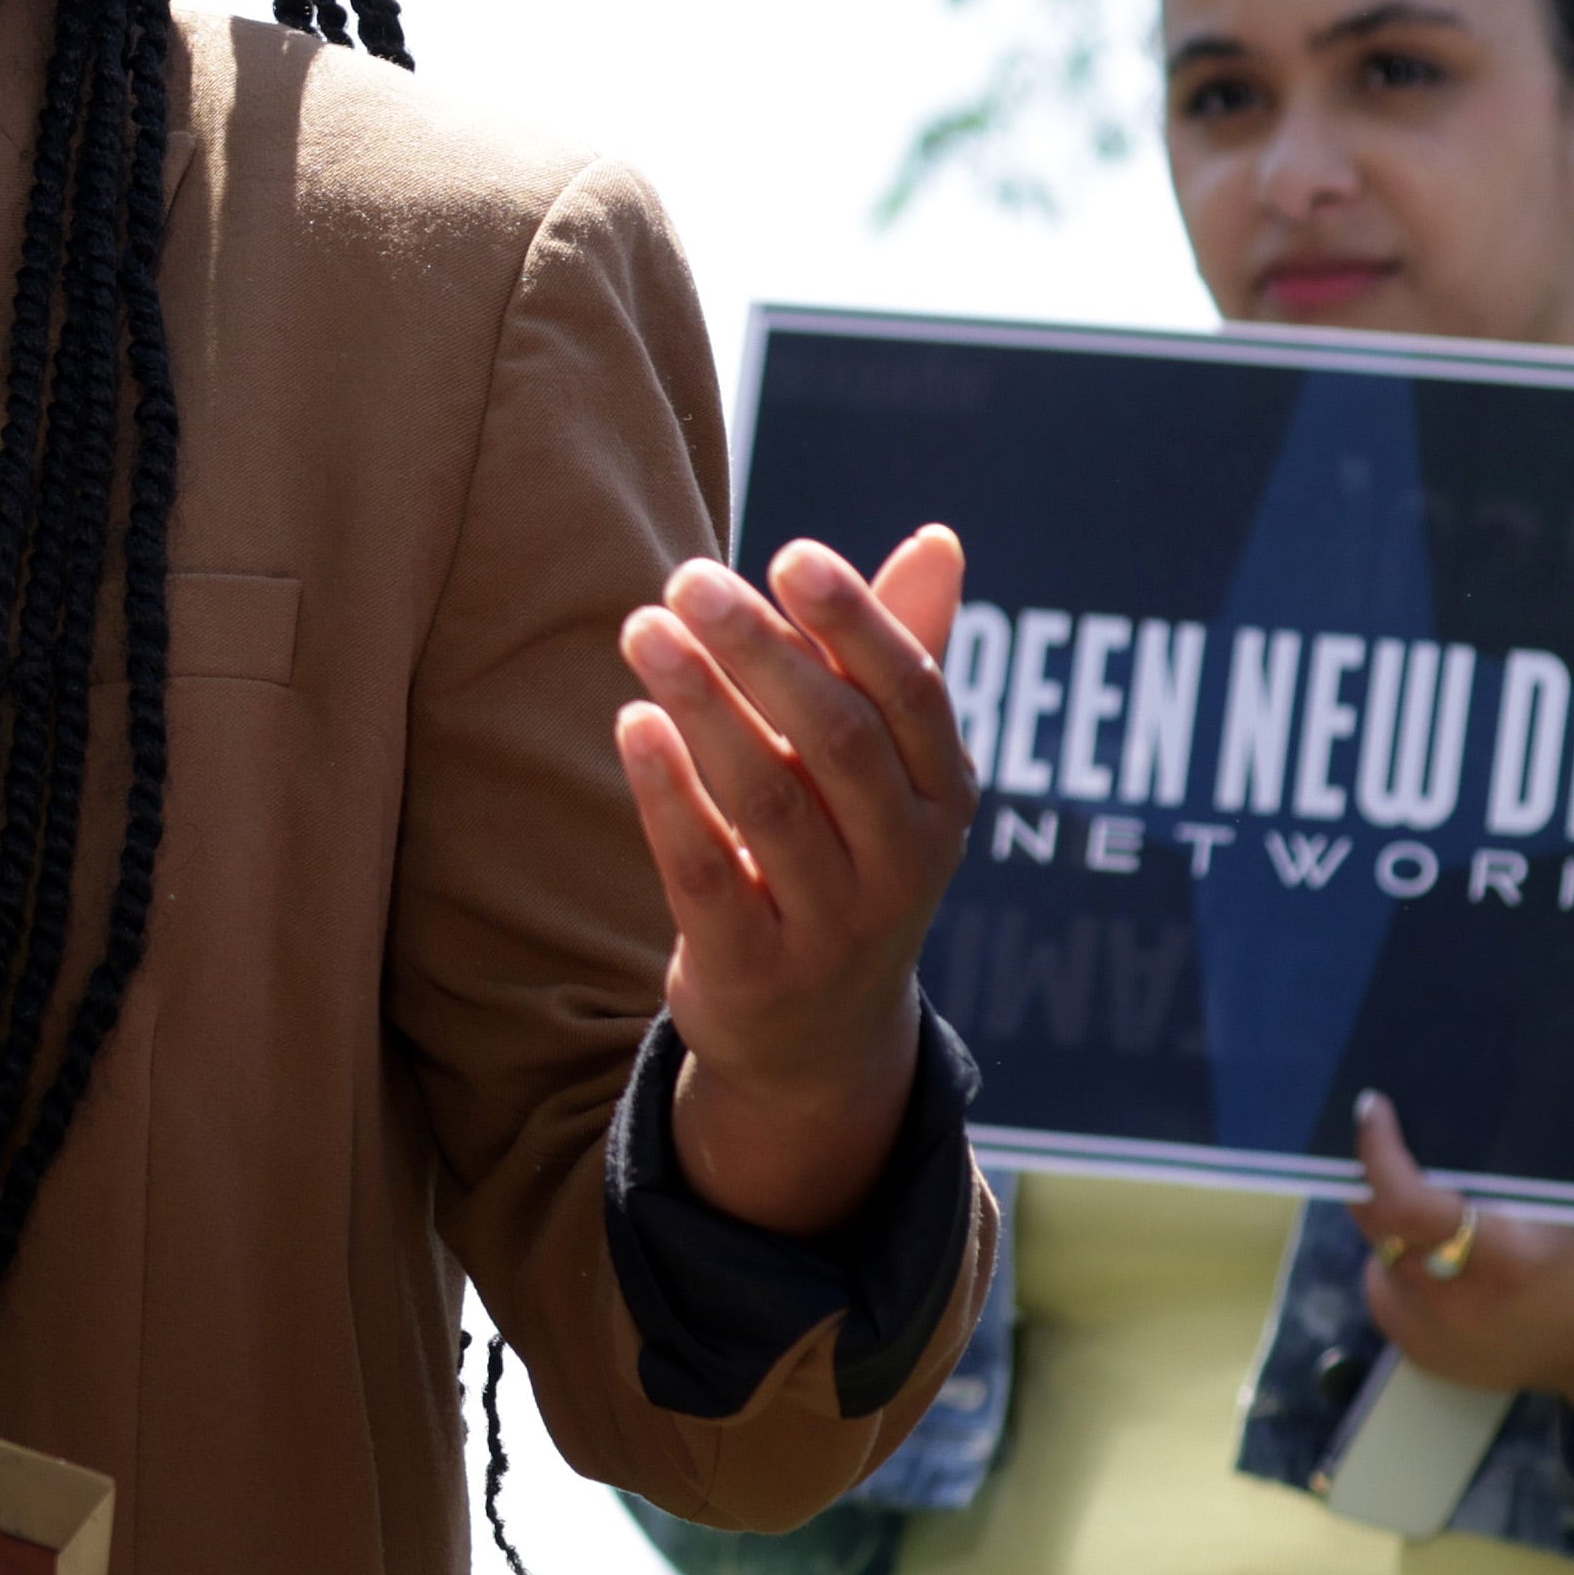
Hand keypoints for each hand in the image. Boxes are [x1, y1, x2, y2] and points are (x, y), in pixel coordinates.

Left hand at [623, 528, 974, 1236]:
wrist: (814, 1036)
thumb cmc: (843, 857)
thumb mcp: (884, 774)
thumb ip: (899, 655)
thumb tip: (939, 538)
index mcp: (942, 800)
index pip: (913, 696)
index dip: (856, 622)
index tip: (789, 555)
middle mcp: (903, 864)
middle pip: (837, 740)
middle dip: (762, 652)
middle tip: (688, 579)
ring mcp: (831, 926)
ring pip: (767, 801)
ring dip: (702, 705)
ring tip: (644, 629)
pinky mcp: (753, 969)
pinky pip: (708, 872)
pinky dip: (669, 795)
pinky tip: (631, 721)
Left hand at [1347, 1093, 1573, 1452]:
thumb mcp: (1569, 1208)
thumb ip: (1498, 1173)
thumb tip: (1433, 1119)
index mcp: (1502, 1262)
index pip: (1404, 1203)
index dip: (1379, 1153)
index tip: (1373, 1108)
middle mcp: (1455, 1305)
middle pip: (1378, 1221)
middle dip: (1380, 1179)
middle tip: (1399, 1149)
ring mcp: (1432, 1337)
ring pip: (1377, 1252)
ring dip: (1394, 1225)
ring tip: (1440, 1213)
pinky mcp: (1421, 1352)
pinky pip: (1387, 1288)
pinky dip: (1403, 1263)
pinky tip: (1442, 1257)